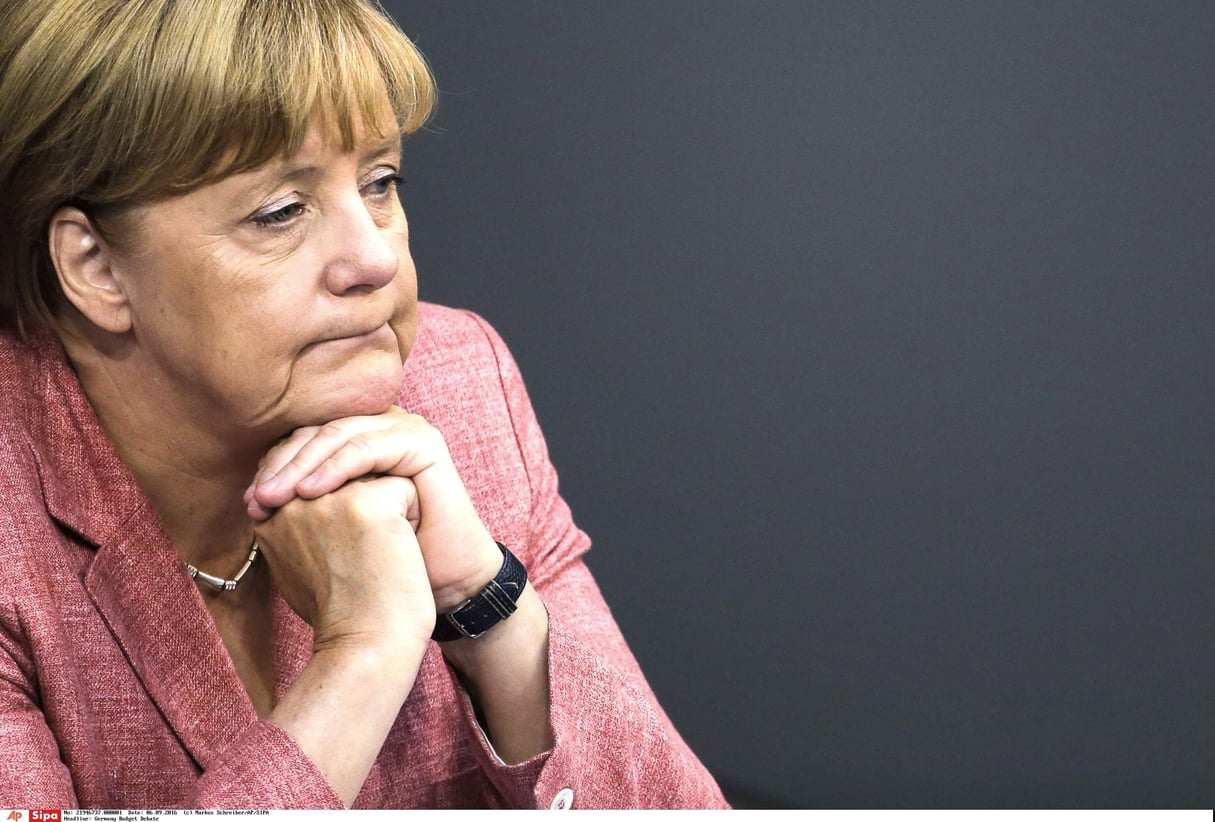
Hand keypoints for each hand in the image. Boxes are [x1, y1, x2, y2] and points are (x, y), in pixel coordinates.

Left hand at [245, 407, 502, 610]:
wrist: (437, 584)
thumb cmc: (384, 560)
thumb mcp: (333, 526)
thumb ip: (300, 503)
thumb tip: (249, 497)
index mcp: (359, 440)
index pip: (306, 438)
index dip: (275, 466)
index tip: (249, 503)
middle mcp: (382, 426)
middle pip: (319, 432)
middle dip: (284, 465)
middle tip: (258, 498)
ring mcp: (405, 429)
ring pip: (340, 435)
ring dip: (302, 465)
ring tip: (277, 497)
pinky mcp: (424, 442)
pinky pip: (368, 447)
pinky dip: (336, 467)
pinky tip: (312, 493)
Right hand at [254, 475, 435, 648]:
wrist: (366, 646)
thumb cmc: (340, 611)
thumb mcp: (300, 561)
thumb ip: (298, 521)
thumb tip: (313, 487)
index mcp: (269, 513)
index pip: (316, 472)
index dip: (346, 506)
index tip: (348, 555)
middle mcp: (291, 499)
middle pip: (347, 468)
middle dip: (366, 506)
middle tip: (365, 559)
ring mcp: (326, 499)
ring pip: (375, 473)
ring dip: (387, 508)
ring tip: (379, 554)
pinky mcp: (365, 503)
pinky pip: (404, 486)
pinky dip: (412, 517)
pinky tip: (397, 552)